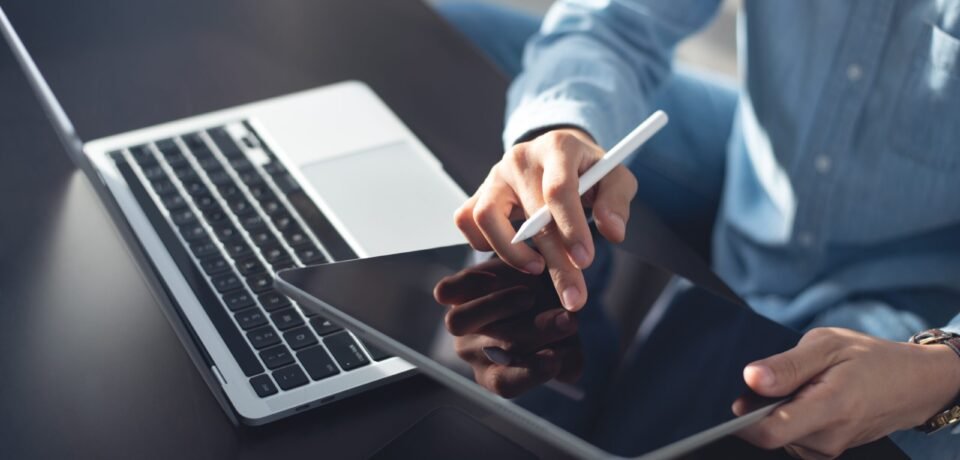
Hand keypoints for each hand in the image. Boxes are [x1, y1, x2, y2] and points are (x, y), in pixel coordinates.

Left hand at [433, 257, 583, 397]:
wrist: (535, 271)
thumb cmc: (552, 315)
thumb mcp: (566, 341)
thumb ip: (568, 358)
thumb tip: (564, 364)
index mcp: (498, 373)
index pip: (505, 383)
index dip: (530, 373)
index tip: (554, 359)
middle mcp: (474, 351)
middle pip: (493, 349)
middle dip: (534, 333)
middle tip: (564, 318)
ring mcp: (459, 322)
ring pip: (458, 322)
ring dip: (497, 307)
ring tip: (531, 296)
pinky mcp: (451, 293)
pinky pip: (446, 292)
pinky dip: (468, 283)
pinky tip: (496, 276)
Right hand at [454, 128, 637, 310]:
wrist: (560, 157)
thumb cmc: (589, 172)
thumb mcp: (615, 178)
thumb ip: (617, 202)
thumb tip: (612, 232)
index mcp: (558, 147)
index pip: (559, 189)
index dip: (571, 227)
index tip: (584, 261)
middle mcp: (520, 157)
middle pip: (531, 215)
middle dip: (554, 261)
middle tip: (574, 295)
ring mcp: (495, 175)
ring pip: (485, 216)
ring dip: (511, 252)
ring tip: (537, 268)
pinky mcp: (479, 191)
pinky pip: (467, 221)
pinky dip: (483, 243)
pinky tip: (513, 252)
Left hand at [734, 327, 959, 458]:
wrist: (913, 384)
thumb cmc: (870, 359)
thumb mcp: (828, 345)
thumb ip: (787, 365)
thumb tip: (750, 379)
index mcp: (830, 408)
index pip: (770, 432)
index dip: (742, 422)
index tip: (734, 401)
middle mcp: (828, 438)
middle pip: (770, 434)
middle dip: (760, 408)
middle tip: (776, 378)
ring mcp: (828, 449)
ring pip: (779, 436)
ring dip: (776, 412)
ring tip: (801, 385)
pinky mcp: (826, 451)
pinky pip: (791, 438)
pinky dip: (788, 419)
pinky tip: (804, 399)